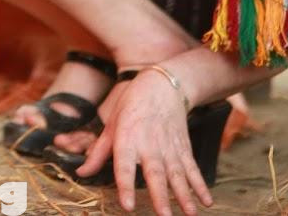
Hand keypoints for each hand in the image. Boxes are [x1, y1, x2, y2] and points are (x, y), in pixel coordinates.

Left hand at [55, 72, 212, 215]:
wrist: (162, 85)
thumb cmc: (131, 105)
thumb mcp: (111, 124)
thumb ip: (99, 152)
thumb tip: (81, 173)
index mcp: (127, 138)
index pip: (125, 165)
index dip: (125, 185)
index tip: (128, 206)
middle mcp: (150, 144)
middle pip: (155, 173)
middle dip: (160, 195)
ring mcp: (169, 146)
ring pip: (177, 173)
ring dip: (184, 195)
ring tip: (189, 214)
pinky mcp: (184, 147)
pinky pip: (193, 168)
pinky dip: (200, 185)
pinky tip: (206, 201)